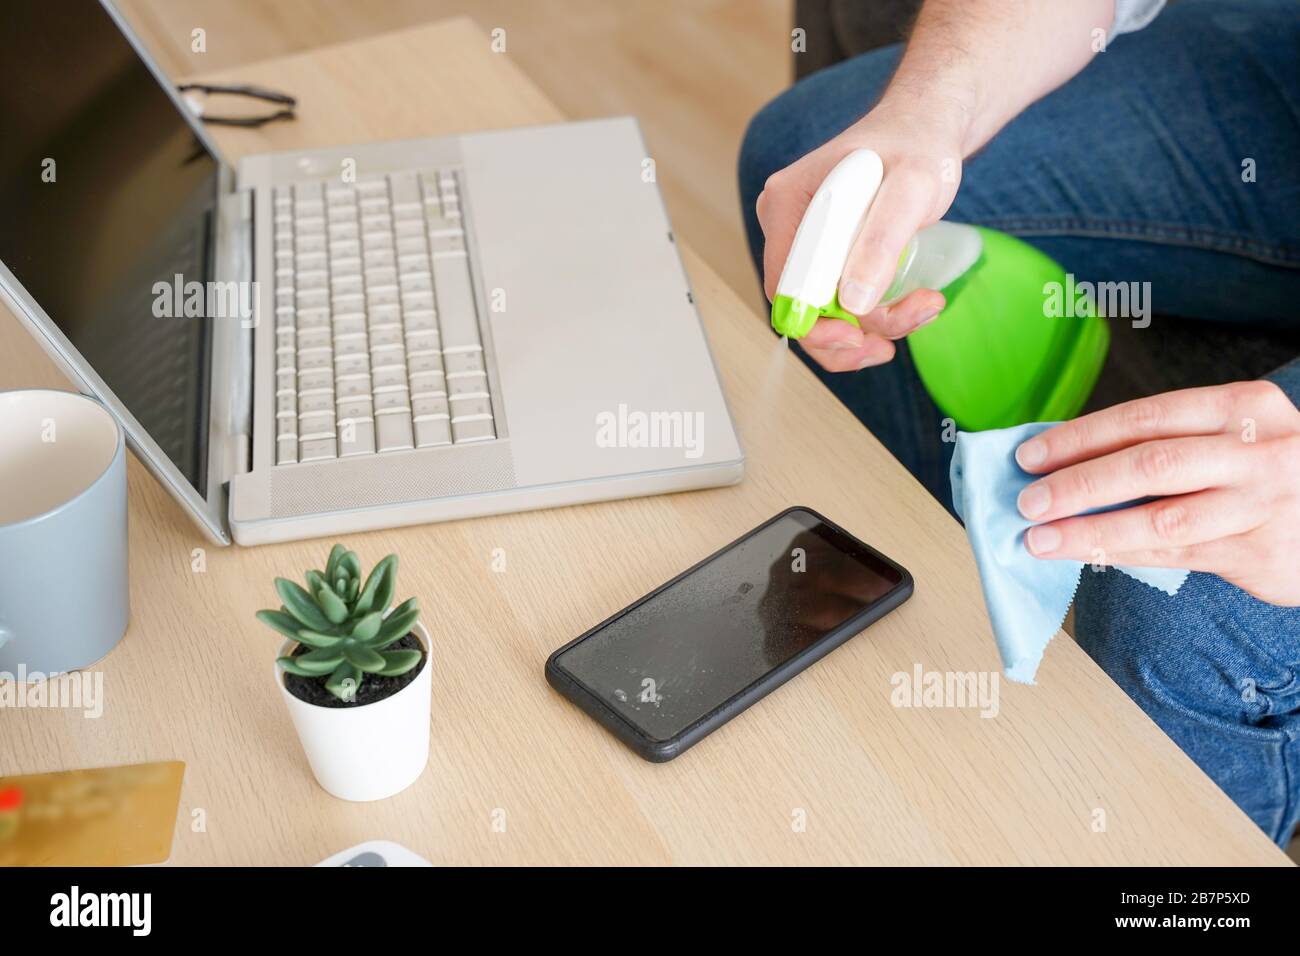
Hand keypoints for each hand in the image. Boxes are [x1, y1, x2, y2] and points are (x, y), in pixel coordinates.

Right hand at [755, 100, 961, 371]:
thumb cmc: (917, 145)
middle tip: (895, 341)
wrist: (927, 128)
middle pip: (803, 308)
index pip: (783, 286)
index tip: (859, 337)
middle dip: (851, 334)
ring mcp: (808, 245)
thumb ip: (881, 240)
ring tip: (924, 308)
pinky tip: (912, 305)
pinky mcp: (831, 257)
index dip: (814, 324)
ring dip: (875, 326)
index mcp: (787, 205)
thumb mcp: (911, 186)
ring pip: (827, 313)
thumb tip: (853, 302)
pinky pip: (842, 303)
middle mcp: (789, 229)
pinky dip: (876, 316)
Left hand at [1014, 381, 1299, 606]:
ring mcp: (1262, 504)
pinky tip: (1084, 554)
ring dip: (1091, 530)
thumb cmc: (1265, 471)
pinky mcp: (1261, 553)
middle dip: (1079, 483)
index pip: (1145, 417)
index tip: (1030, 455)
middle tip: (1027, 500)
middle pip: (1150, 464)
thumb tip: (1067, 459)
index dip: (1081, 437)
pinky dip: (1122, 553)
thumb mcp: (1230, 437)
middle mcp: (1257, 451)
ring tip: (1040, 538)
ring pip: (1161, 519)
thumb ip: (1165, 442)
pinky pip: (1176, 554)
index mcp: (1242, 407)